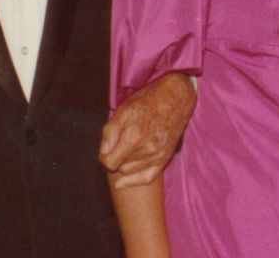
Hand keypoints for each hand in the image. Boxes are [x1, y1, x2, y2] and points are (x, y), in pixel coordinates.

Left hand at [101, 72, 196, 188]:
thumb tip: (103, 152)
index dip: (103, 157)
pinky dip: (133, 180)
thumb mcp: (124, 109)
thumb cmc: (148, 100)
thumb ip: (111, 131)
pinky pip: (147, 178)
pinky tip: (123, 182)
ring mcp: (158, 156)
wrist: (176, 97)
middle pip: (119, 167)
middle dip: (115, 158)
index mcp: (134, 136)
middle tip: (117, 144)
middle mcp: (147, 150)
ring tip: (126, 150)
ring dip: (125, 164)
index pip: (109, 162)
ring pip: (130, 171)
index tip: (105, 149)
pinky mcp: (165, 158)